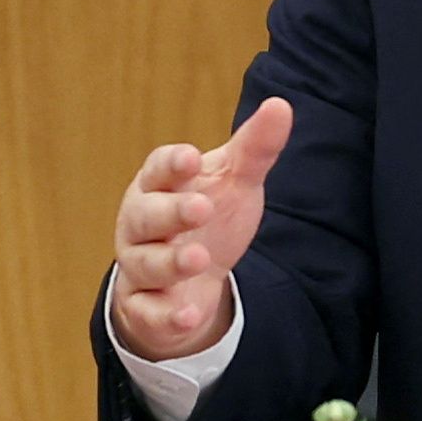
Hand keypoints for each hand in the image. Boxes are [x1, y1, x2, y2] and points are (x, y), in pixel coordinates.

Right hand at [110, 99, 290, 362]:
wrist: (191, 279)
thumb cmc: (208, 216)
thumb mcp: (234, 182)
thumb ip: (255, 149)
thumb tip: (281, 106)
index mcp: (160, 186)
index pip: (157, 169)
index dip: (171, 164)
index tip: (191, 158)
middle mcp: (141, 224)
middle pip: (146, 215)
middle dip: (171, 212)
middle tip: (201, 208)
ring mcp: (140, 266)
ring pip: (144, 263)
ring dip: (170, 262)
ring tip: (200, 259)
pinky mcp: (145, 307)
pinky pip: (148, 312)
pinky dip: (167, 314)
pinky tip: (190, 314)